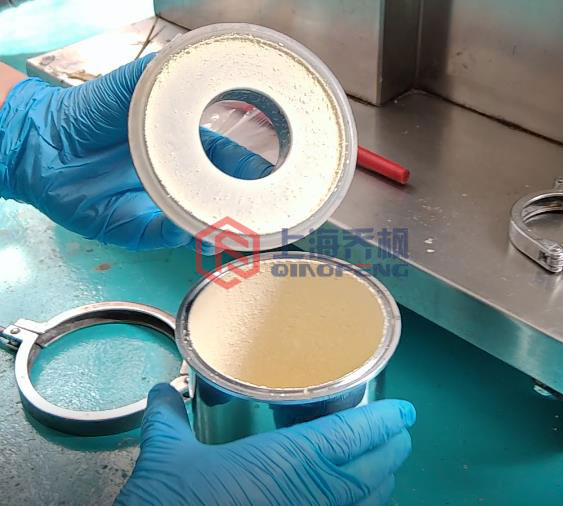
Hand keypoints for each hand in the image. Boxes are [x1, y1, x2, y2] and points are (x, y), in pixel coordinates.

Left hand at [0, 55, 272, 249]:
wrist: (42, 142)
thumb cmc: (89, 112)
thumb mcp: (134, 84)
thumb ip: (166, 73)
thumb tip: (208, 64)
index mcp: (182, 151)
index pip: (228, 163)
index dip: (253, 171)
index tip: (276, 176)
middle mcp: (175, 183)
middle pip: (219, 198)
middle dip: (246, 206)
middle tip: (270, 212)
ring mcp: (156, 207)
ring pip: (196, 223)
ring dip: (220, 227)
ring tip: (241, 227)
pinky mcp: (132, 228)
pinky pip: (160, 236)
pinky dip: (178, 234)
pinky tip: (194, 230)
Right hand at [115, 384, 414, 505]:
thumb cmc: (176, 500)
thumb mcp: (167, 455)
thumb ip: (168, 419)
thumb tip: (161, 392)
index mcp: (292, 459)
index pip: (355, 433)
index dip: (385, 419)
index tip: (404, 411)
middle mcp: (316, 493)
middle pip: (374, 468)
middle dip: (393, 447)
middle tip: (400, 433)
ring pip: (368, 502)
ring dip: (383, 480)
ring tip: (385, 465)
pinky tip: (354, 502)